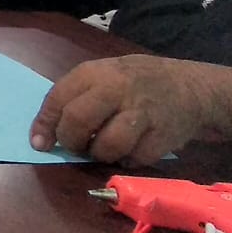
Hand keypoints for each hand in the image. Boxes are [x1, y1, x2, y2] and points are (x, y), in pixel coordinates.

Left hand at [29, 55, 224, 165]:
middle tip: (77, 146)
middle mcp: (118, 88)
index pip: (58, 98)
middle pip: (78, 121)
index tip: (40, 144)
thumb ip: (75, 98)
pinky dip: (127, 160)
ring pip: (106, 146)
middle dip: (71, 141)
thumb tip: (43, 136)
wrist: (191, 87)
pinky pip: (133, 159)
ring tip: (106, 147)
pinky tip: (131, 148)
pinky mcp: (163, 136)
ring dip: (100, 154)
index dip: (45, 125)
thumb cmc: (136, 82)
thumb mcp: (104, 76)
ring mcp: (142, 112)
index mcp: (96, 71)